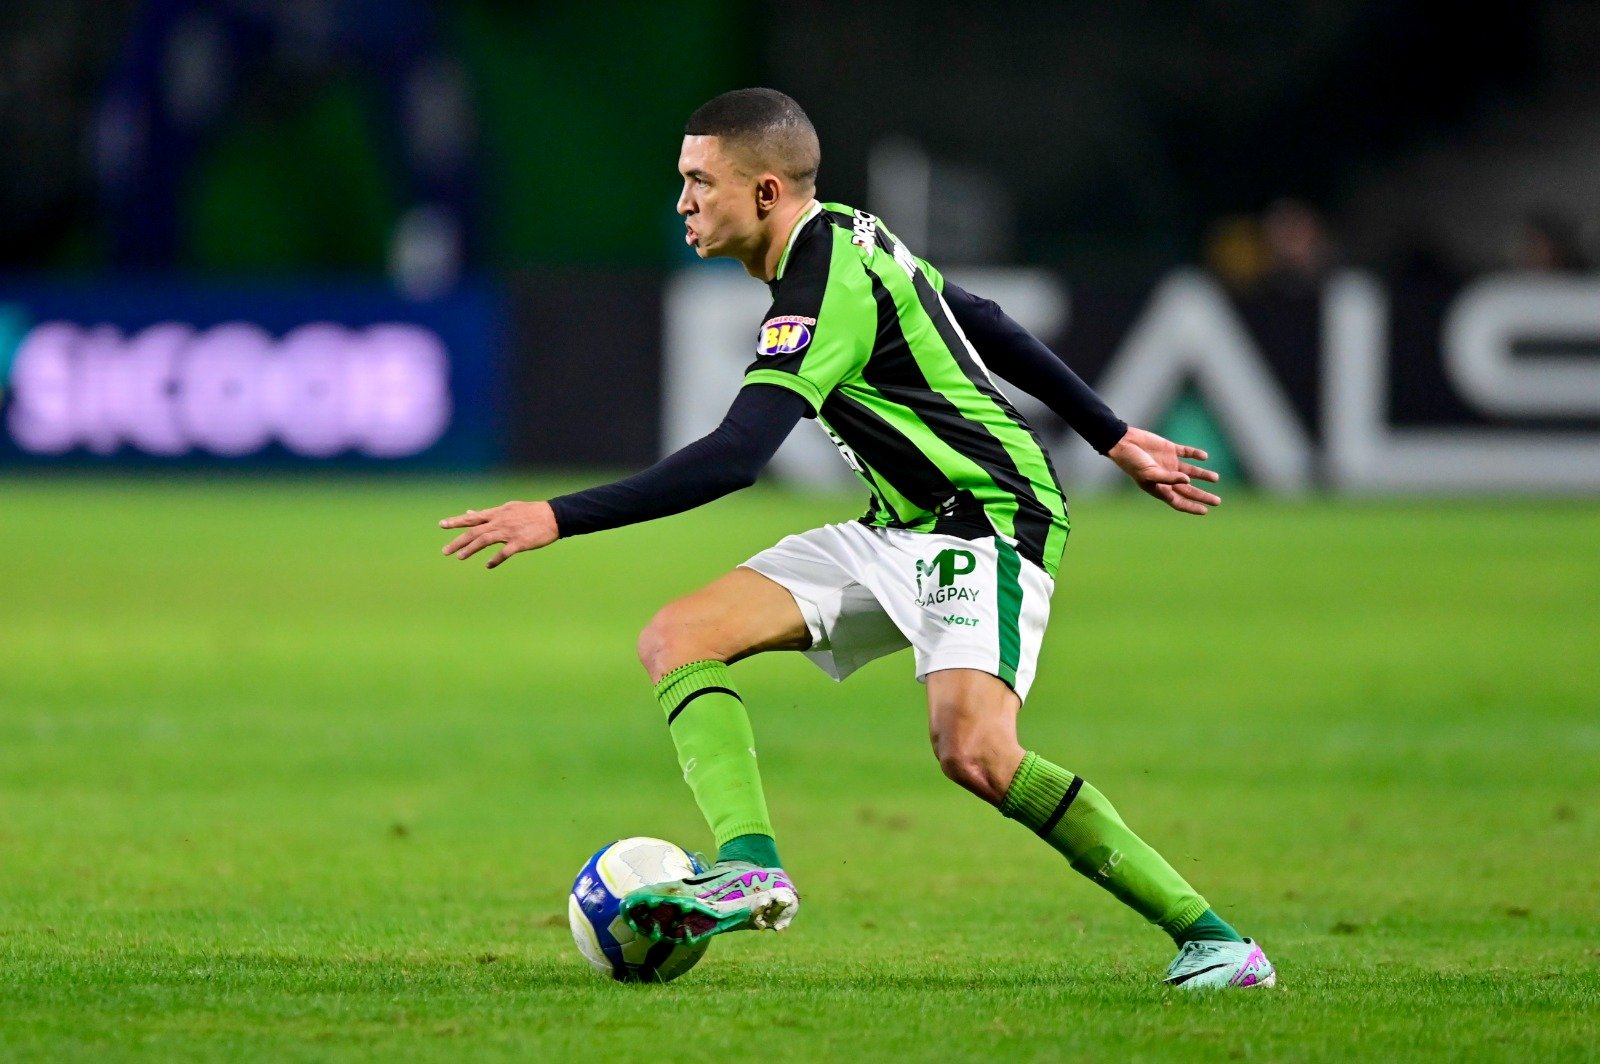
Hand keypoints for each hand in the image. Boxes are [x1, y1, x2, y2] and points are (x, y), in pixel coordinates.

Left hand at [439, 500, 558, 568]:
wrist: (553, 516)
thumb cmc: (530, 513)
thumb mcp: (507, 509)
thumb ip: (488, 513)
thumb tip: (470, 512)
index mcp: (497, 513)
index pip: (473, 518)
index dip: (457, 521)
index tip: (442, 524)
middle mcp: (500, 522)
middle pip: (475, 531)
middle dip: (458, 541)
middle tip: (445, 551)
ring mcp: (509, 532)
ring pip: (485, 540)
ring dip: (471, 549)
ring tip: (460, 557)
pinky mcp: (520, 542)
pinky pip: (505, 552)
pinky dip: (495, 559)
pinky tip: (488, 565)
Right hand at [1105, 426, 1221, 514]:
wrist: (1124, 442)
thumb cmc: (1133, 462)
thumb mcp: (1150, 474)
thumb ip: (1169, 478)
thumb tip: (1188, 480)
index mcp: (1160, 487)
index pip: (1179, 501)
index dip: (1192, 507)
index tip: (1205, 511)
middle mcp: (1167, 477)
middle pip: (1188, 490)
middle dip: (1203, 496)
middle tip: (1217, 502)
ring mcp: (1169, 463)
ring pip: (1191, 472)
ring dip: (1203, 475)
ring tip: (1215, 478)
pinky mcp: (1170, 450)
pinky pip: (1186, 452)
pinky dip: (1196, 454)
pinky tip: (1204, 457)